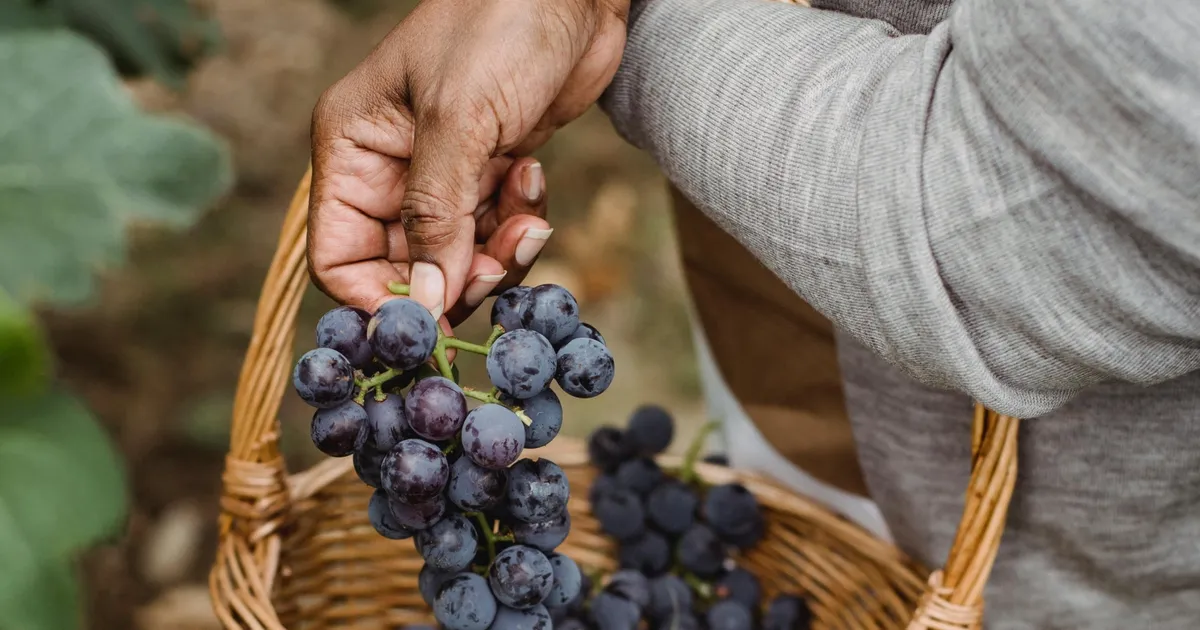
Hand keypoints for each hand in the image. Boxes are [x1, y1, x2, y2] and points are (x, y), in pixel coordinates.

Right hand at [308, 0, 628, 319]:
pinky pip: (496, 231)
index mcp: (353, 147)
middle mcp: (389, 167)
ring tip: (528, 214)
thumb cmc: (500, 26)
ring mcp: (442, 173)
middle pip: (406, 268)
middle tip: (499, 263)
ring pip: (457, 257)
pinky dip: (519, 221)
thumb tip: (423, 305)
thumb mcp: (458, 122)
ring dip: (498, 251)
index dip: (379, 299)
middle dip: (455, 277)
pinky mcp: (488, 172)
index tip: (432, 323)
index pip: (338, 256)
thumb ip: (436, 217)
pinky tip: (531, 174)